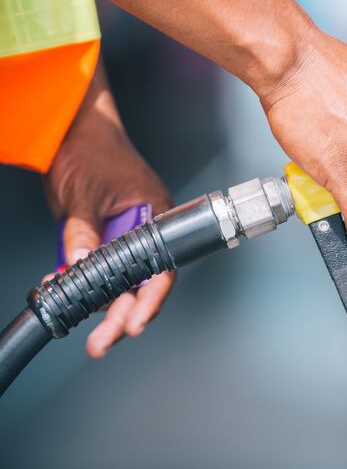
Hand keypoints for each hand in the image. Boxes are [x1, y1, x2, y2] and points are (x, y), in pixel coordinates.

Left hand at [43, 63, 173, 358]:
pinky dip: (79, 281)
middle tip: (102, 342)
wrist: (73, 125)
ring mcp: (121, 233)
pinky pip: (93, 265)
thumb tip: (81, 267)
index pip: (161, 269)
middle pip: (138, 284)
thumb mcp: (85, 192)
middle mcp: (144, 231)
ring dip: (97, 302)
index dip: (150, 300)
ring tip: (79, 324)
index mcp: (157, 218)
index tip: (135, 324)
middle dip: (120, 315)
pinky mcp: (99, 233)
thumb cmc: (94, 146)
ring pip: (115, 280)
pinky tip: (63, 290)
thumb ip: (84, 231)